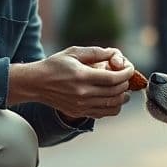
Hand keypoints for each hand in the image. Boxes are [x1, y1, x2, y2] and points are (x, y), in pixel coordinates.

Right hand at [9, 46, 133, 118]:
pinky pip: (104, 113)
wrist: (36, 84)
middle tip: (126, 77)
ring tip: (123, 89)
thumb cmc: (55, 65)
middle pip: (115, 92)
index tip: (130, 68)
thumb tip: (115, 54)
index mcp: (82, 76)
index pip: (113, 78)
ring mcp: (81, 106)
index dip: (126, 73)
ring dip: (122, 97)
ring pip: (113, 106)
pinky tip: (112, 98)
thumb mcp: (74, 52)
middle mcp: (83, 94)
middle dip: (126, 83)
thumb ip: (96, 52)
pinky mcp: (79, 112)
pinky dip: (113, 107)